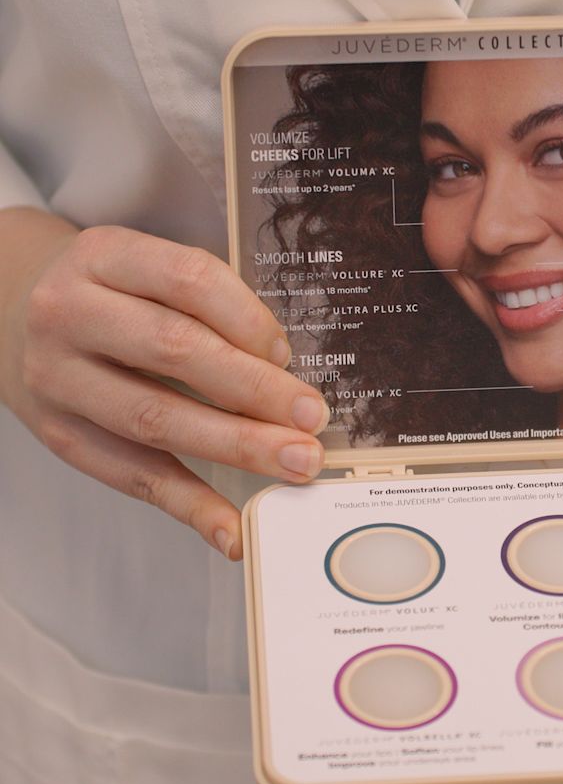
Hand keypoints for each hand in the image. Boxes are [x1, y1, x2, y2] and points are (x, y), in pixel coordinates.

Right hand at [0, 208, 327, 559]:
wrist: (10, 316)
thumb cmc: (109, 296)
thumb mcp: (143, 273)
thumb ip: (206, 307)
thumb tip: (286, 372)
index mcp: (105, 256)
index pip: (188, 279)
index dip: (248, 319)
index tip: (289, 355)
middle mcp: (71, 312)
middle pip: (175, 350)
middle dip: (255, 390)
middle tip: (311, 419)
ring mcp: (58, 377)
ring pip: (155, 417)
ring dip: (236, 446)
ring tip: (293, 462)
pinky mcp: (61, 434)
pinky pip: (133, 476)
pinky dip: (190, 505)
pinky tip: (233, 527)